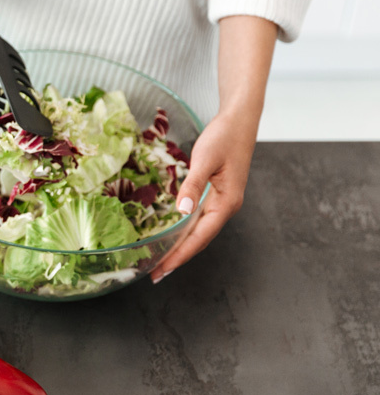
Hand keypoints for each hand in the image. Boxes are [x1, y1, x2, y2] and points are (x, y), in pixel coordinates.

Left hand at [150, 111, 257, 281]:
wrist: (239, 121)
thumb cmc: (224, 137)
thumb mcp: (205, 159)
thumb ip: (193, 185)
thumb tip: (182, 211)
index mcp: (226, 203)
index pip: (200, 237)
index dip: (180, 255)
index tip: (162, 269)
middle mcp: (226, 207)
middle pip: (199, 240)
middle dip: (178, 258)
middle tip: (155, 273)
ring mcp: (222, 202)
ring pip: (199, 232)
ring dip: (181, 247)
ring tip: (160, 261)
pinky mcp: (216, 195)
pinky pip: (199, 220)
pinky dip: (185, 232)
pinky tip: (173, 236)